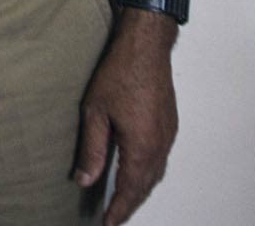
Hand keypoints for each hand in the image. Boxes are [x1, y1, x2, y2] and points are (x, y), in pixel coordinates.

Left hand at [74, 13, 177, 224]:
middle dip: (130, 205)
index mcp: (142, 147)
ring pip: (155, 174)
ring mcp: (168, 135)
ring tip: (124, 202)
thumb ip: (92, 150)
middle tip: (114, 219)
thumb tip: (85, 180)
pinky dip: (149, 174)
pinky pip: (160, 159)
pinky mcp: (169, 124)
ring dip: (140, 191)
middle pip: (146, 187)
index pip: (130, 190)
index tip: (108, 225)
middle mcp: (160, 145)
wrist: (146, 46)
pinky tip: (138, 173)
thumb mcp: (95, 112)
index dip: (119, 210)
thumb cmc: (120, 73)